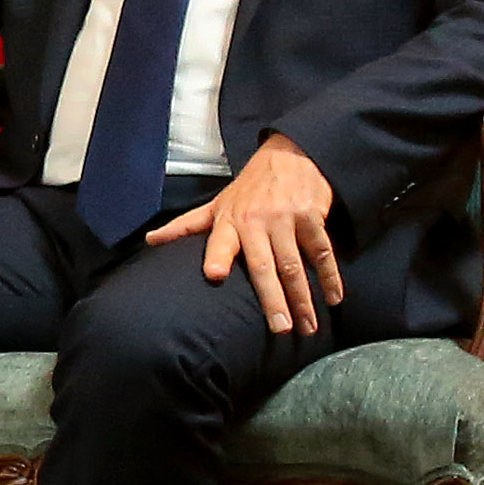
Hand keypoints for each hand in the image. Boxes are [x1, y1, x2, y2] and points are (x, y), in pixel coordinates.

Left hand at [150, 137, 344, 332]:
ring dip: (303, 298)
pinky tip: (334, 299)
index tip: (214, 275)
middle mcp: (257, 220)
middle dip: (272, 299)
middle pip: (264, 266)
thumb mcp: (216, 204)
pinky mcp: (312, 216)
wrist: (290, 155)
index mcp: (230, 220)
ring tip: (307, 327)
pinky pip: (322, 252)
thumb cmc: (248, 188)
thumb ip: (186, 226)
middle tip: (280, 328)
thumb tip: (149, 241)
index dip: (217, 256)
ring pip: (295, 264)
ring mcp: (286, 218)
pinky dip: (330, 276)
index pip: (220, 241)